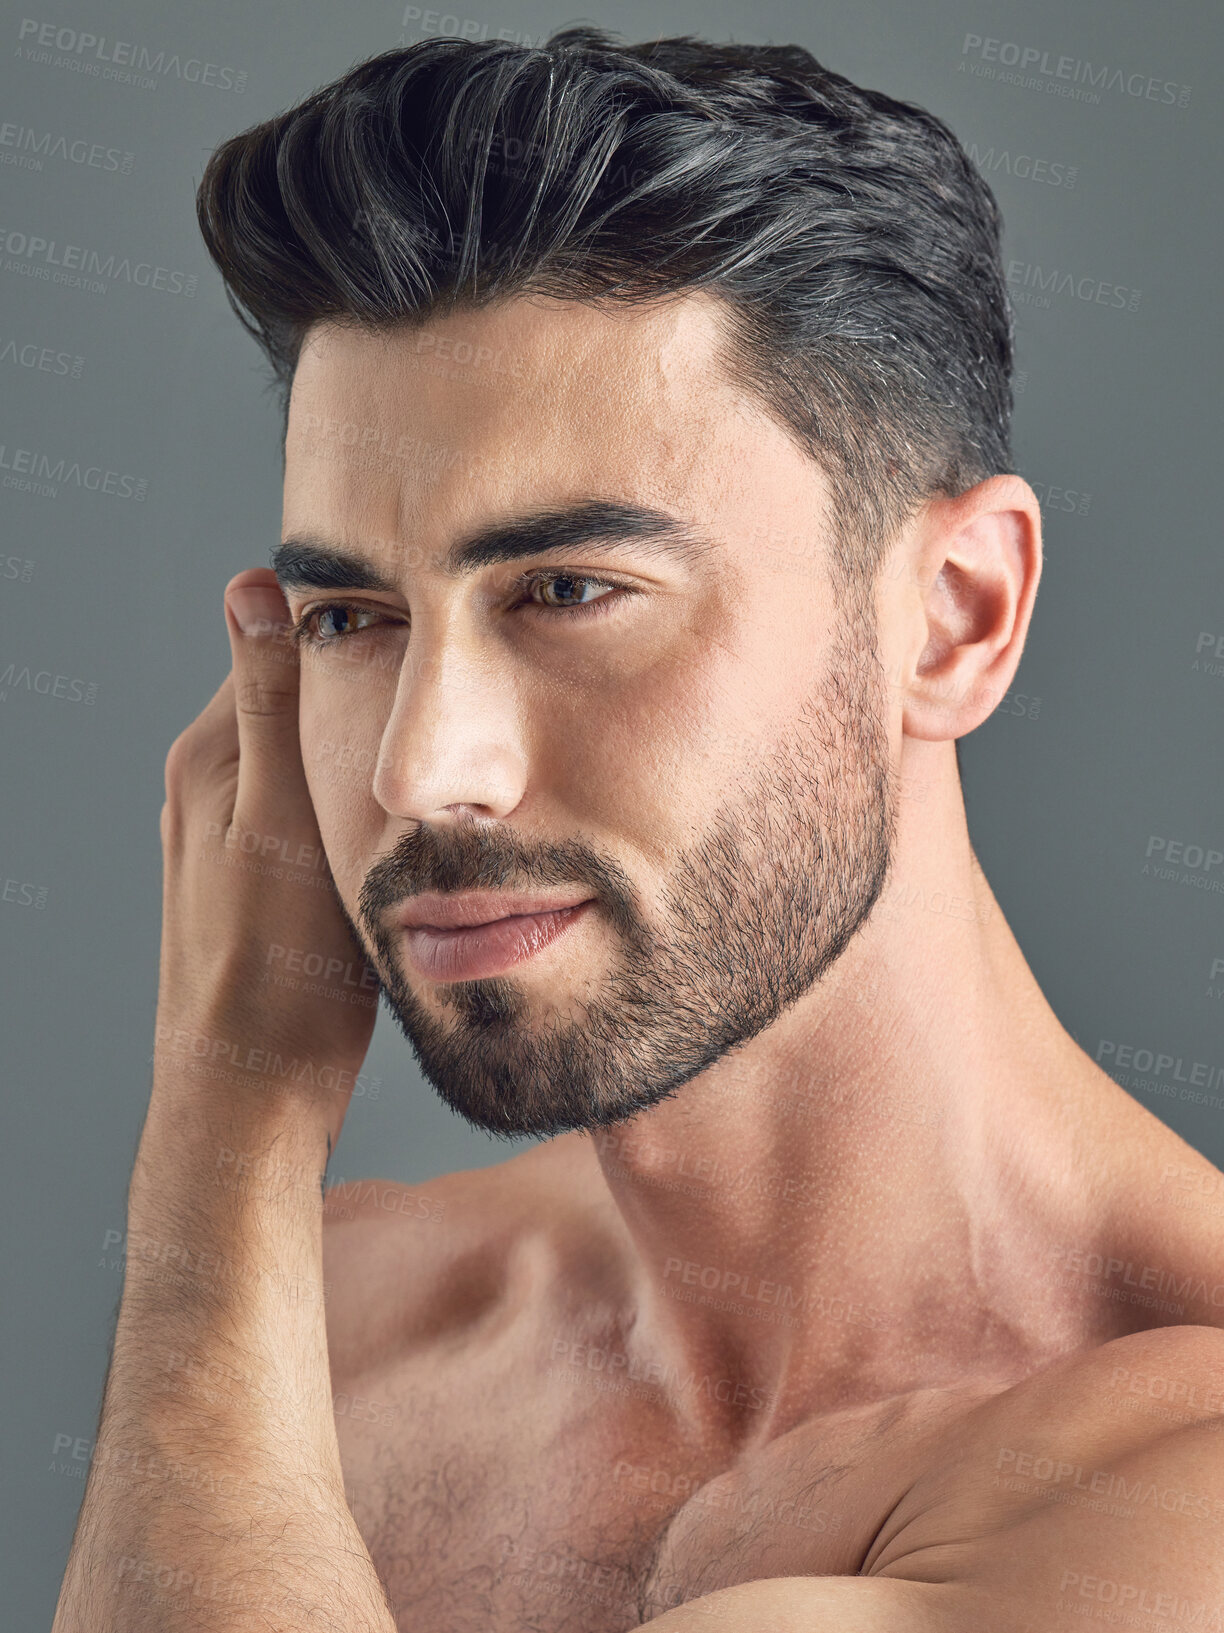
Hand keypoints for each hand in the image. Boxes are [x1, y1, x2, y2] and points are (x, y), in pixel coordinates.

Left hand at [153, 568, 377, 1146]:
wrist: (250, 1095)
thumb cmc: (276, 969)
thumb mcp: (284, 820)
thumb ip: (271, 705)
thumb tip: (254, 584)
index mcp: (209, 755)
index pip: (284, 645)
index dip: (356, 634)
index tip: (429, 640)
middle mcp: (206, 784)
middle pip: (300, 699)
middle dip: (367, 694)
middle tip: (448, 708)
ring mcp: (226, 833)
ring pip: (312, 756)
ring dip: (367, 752)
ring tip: (432, 769)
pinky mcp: (253, 876)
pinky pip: (310, 806)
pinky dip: (356, 804)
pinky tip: (398, 832)